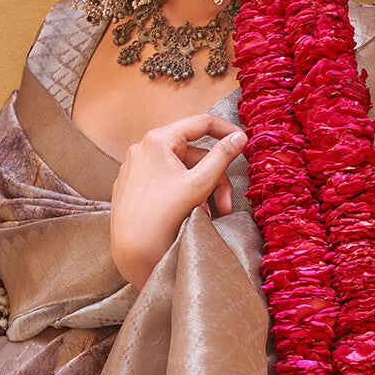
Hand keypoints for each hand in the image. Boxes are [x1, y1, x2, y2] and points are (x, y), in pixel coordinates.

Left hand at [110, 113, 247, 289]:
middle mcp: (142, 148)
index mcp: (158, 140)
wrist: (132, 250)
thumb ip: (222, 156)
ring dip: (199, 191)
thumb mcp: (200, 183)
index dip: (226, 130)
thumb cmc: (164, 215)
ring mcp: (134, 168)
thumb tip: (239, 137)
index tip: (243, 142)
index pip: (201, 123)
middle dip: (214, 179)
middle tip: (225, 205)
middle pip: (192, 155)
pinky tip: (187, 215)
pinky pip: (164, 183)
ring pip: (180, 172)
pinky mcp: (131, 187)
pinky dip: (181, 195)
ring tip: (205, 214)